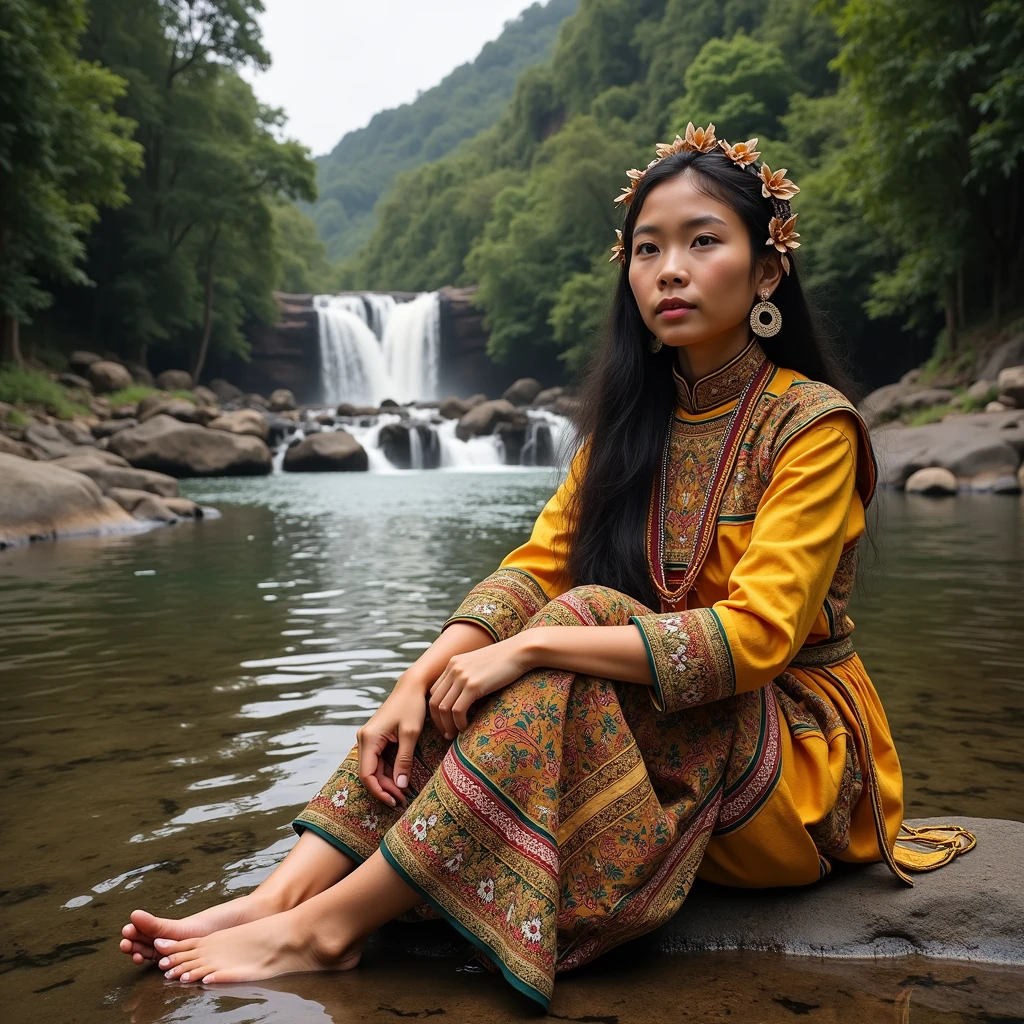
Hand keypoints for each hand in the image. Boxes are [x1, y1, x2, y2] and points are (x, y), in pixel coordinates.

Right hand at [356, 678, 426, 807]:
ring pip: (373, 769)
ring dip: (386, 782)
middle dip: (384, 789)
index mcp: (369, 738)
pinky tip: (400, 780)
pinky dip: (387, 772)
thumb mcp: (410, 734)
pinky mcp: (375, 738)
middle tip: (402, 800)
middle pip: (368, 773)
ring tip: (403, 793)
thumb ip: (404, 760)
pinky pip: (378, 761)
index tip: (395, 801)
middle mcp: (364, 739)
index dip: (379, 791)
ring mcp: (368, 739)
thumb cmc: (412, 706)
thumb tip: (400, 786)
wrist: (412, 687)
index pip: (367, 774)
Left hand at [428, 633, 533, 736]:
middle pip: (434, 701)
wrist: (520, 651)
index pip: (434, 691)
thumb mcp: (480, 665)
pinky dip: (459, 723)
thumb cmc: (505, 661)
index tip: (445, 722)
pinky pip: (458, 710)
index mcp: (453, 663)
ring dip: (447, 725)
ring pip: (443, 708)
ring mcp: (462, 676)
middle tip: (447, 734)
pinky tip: (466, 728)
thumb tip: (465, 698)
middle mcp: (453, 669)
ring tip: (455, 734)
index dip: (436, 710)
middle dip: (438, 721)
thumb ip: (468, 677)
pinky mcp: (473, 685)